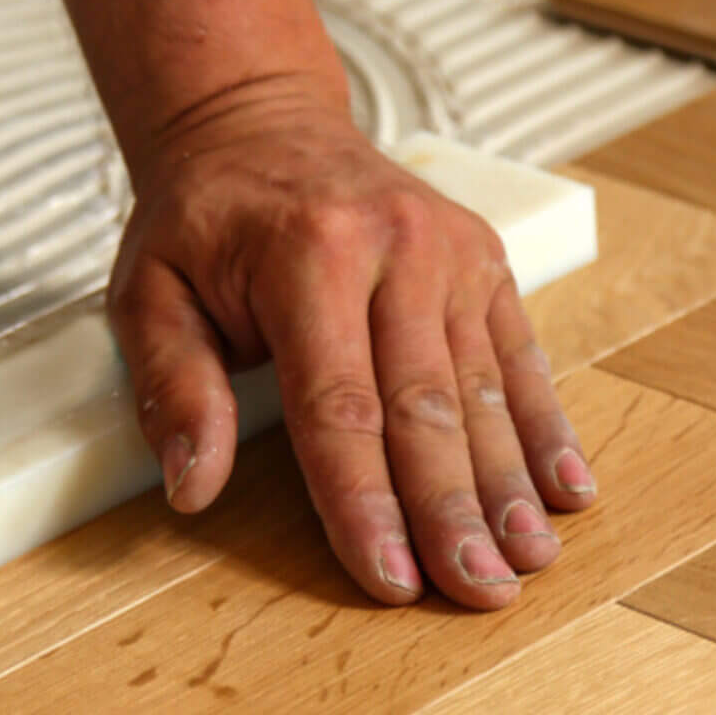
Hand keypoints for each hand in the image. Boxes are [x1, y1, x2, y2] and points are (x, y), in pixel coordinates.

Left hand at [107, 78, 596, 608]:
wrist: (260, 122)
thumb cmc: (202, 220)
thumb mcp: (148, 291)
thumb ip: (173, 389)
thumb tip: (193, 489)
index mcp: (309, 256)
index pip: (338, 408)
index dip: (364, 503)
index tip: (389, 580)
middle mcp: (394, 249)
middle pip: (425, 408)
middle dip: (452, 511)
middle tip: (479, 591)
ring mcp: (450, 252)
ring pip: (482, 390)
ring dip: (508, 484)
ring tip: (529, 560)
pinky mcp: (485, 260)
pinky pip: (520, 355)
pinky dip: (545, 427)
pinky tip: (567, 490)